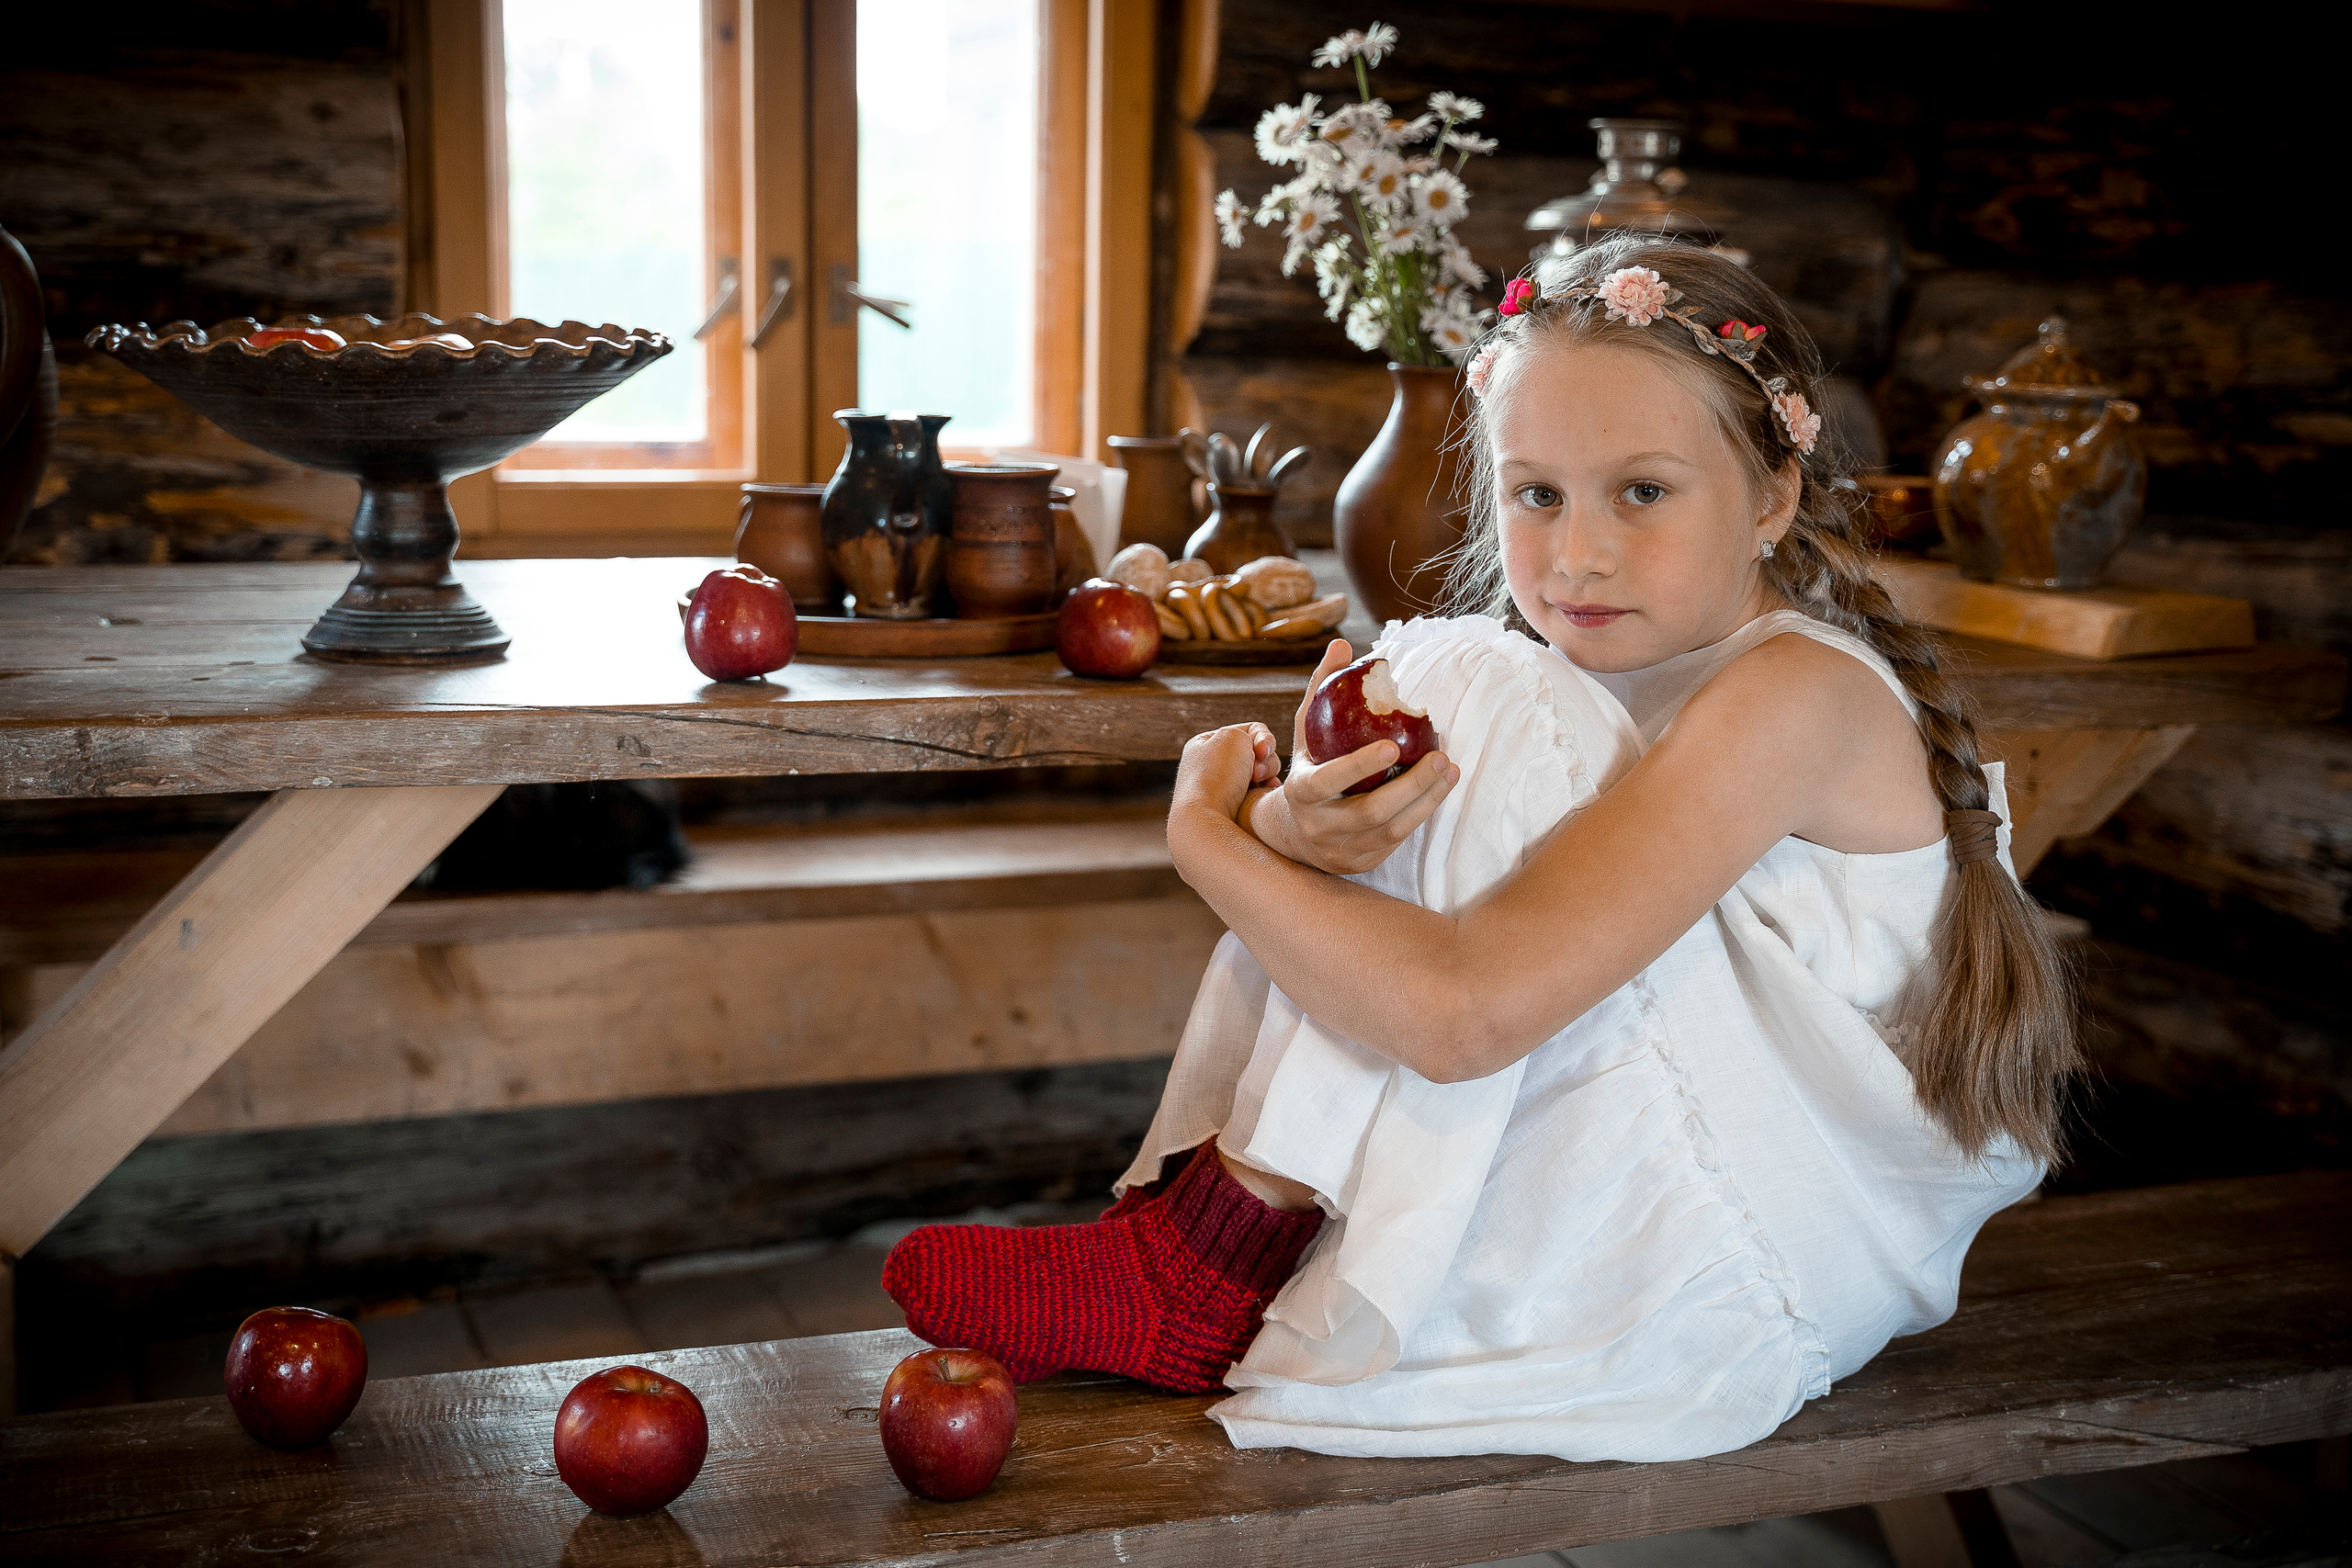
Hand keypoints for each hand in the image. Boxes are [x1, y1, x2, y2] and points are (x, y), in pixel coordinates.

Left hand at [1172, 722, 1278, 824]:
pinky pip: (1260, 796)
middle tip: (1256, 775)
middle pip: (1258, 754)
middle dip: (1265, 761)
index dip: (1262, 738)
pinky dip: (1265, 794)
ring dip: (1267, 777)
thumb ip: (1252, 735)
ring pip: (1262, 775)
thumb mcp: (1233, 736)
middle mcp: (1211, 766)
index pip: (1248, 731)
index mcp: (1204, 745)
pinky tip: (1263, 799)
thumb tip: (1260, 757)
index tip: (1261, 751)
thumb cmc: (1216, 775)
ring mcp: (1223, 790)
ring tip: (1257, 788)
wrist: (1205, 822)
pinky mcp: (1233, 811)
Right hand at [1250, 640, 1456, 875]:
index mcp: (1301, 792)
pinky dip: (1423, 812)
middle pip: (1371, 813)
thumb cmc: (1309, 767)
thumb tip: (1343, 646)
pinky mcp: (1365, 863)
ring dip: (1428, 799)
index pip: (1328, 781)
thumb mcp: (1306, 730)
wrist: (1295, 834)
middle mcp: (1320, 827)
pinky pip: (1400, 839)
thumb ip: (1322, 689)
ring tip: (1450, 768)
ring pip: (1393, 830)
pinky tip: (1441, 787)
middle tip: (1441, 757)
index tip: (1392, 745)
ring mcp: (1344, 850)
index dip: (1358, 767)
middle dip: (1412, 786)